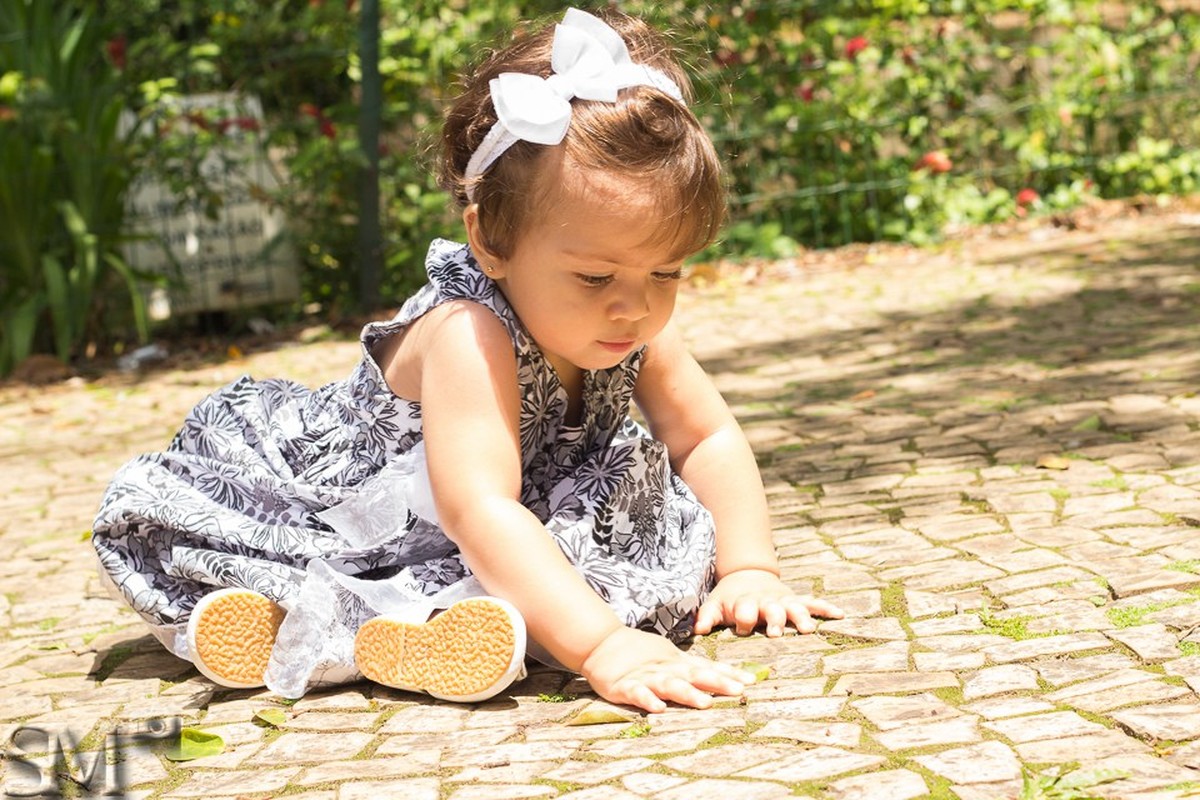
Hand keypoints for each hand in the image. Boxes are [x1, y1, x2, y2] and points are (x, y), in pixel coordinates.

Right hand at [580, 626, 754, 713]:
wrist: (602, 643)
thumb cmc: (641, 654)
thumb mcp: (671, 658)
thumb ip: (694, 669)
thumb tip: (726, 677)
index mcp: (677, 664)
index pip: (707, 668)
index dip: (729, 674)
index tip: (752, 681)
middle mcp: (666, 670)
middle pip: (694, 676)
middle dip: (717, 683)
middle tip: (739, 691)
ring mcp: (645, 677)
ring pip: (669, 685)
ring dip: (687, 693)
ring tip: (704, 703)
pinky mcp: (624, 686)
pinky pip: (637, 694)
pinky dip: (647, 700)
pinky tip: (657, 708)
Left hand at [693, 568, 843, 636]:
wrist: (746, 574)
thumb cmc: (729, 598)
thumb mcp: (714, 604)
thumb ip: (706, 617)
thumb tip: (697, 630)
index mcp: (744, 602)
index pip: (744, 610)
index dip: (743, 617)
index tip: (742, 625)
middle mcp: (765, 601)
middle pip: (771, 609)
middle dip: (774, 619)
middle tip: (776, 633)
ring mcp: (782, 600)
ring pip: (794, 607)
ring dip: (800, 617)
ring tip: (808, 629)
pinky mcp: (795, 600)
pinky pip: (812, 603)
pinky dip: (825, 607)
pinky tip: (840, 614)